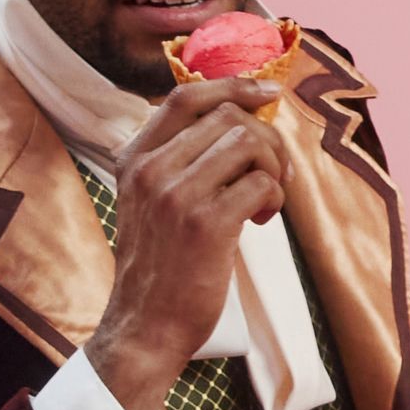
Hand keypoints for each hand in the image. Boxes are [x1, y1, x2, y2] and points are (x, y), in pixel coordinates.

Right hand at [85, 76, 292, 409]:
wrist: (145, 325)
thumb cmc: (160, 265)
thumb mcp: (150, 201)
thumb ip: (178, 159)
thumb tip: (241, 120)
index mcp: (134, 158)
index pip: (185, 95)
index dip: (233, 85)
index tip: (267, 91)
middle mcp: (150, 169)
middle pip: (228, 116)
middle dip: (267, 139)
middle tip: (275, 173)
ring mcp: (176, 194)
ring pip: (248, 143)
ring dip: (273, 169)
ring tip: (265, 201)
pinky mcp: (205, 224)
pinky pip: (261, 183)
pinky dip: (274, 199)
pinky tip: (259, 221)